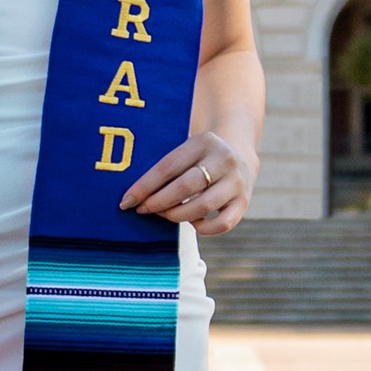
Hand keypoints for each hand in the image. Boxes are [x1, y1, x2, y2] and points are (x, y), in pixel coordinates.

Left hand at [119, 128, 254, 236]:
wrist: (240, 157)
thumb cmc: (199, 158)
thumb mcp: (187, 151)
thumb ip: (166, 168)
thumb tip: (132, 196)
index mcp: (203, 142)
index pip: (167, 167)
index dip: (144, 186)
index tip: (126, 201)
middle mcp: (223, 160)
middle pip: (185, 187)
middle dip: (158, 202)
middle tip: (143, 210)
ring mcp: (236, 182)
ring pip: (203, 206)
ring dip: (177, 215)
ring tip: (165, 214)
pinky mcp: (244, 202)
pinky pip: (223, 224)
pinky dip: (204, 229)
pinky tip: (192, 223)